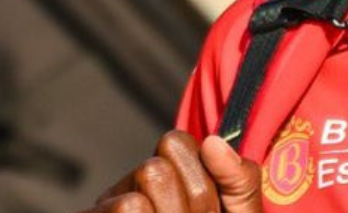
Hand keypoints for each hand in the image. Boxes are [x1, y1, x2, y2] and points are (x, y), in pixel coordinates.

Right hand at [84, 130, 261, 212]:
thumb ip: (240, 180)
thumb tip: (213, 142)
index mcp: (169, 176)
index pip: (174, 142)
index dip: (199, 177)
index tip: (210, 208)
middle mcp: (130, 189)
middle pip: (155, 170)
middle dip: (187, 207)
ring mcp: (107, 212)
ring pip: (133, 202)